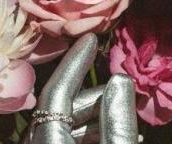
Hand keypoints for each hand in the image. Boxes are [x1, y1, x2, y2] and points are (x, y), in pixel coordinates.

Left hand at [22, 33, 139, 143]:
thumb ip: (118, 122)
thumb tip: (121, 80)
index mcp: (48, 142)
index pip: (56, 92)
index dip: (74, 63)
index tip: (90, 39)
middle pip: (59, 108)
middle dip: (93, 94)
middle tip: (123, 87)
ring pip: (60, 124)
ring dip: (92, 114)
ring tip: (122, 113)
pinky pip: (60, 138)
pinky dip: (84, 133)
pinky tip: (110, 134)